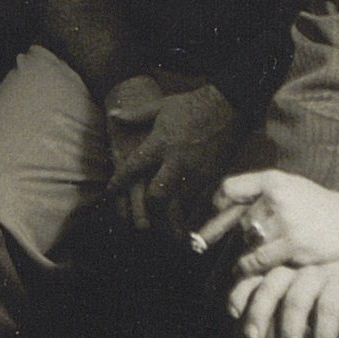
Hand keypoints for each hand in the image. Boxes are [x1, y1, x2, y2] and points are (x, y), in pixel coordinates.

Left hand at [106, 82, 246, 232]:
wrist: (229, 107)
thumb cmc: (191, 105)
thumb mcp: (160, 107)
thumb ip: (135, 114)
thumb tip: (112, 115)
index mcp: (161, 143)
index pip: (133, 167)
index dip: (119, 182)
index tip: (110, 193)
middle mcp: (177, 162)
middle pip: (158, 196)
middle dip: (148, 210)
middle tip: (139, 220)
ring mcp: (196, 172)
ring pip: (179, 206)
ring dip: (169, 219)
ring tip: (162, 232)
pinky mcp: (212, 178)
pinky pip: (197, 203)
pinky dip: (187, 213)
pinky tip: (182, 221)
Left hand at [193, 166, 338, 273]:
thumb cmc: (318, 205)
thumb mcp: (291, 185)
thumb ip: (259, 191)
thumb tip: (220, 205)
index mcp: (274, 180)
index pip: (231, 189)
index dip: (221, 203)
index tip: (218, 212)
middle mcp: (276, 198)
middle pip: (241, 221)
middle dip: (247, 232)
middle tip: (263, 236)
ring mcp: (285, 222)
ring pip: (249, 241)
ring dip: (253, 249)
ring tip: (268, 250)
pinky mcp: (293, 245)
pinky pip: (259, 259)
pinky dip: (250, 266)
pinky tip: (247, 268)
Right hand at [230, 255, 338, 337]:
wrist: (338, 238)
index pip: (331, 306)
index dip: (325, 334)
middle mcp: (311, 267)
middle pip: (297, 299)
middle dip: (290, 331)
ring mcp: (287, 263)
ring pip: (269, 285)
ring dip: (260, 312)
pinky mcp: (269, 263)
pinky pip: (250, 275)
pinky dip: (239, 292)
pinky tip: (234, 313)